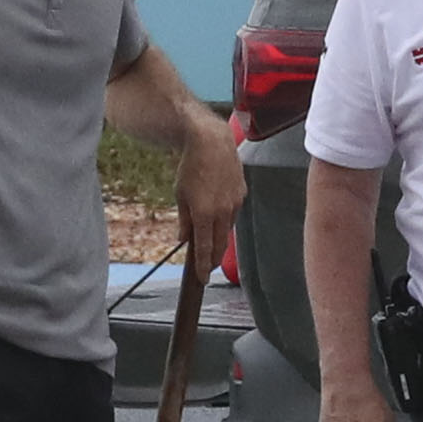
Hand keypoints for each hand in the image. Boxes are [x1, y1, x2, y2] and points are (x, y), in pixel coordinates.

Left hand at [173, 116, 247, 256]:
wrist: (211, 142)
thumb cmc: (191, 168)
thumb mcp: (180, 195)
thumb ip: (184, 220)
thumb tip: (184, 239)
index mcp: (204, 214)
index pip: (204, 248)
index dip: (203, 266)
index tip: (202, 279)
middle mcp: (222, 211)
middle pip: (220, 245)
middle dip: (214, 259)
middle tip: (208, 268)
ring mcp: (235, 203)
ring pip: (227, 229)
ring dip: (219, 238)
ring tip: (211, 243)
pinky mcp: (242, 194)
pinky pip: (233, 213)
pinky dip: (225, 219)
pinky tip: (218, 216)